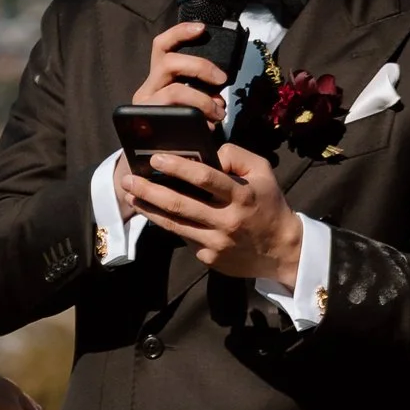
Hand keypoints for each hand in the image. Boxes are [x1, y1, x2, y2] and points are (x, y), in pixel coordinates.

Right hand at [111, 19, 229, 223]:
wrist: (147, 172)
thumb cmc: (175, 135)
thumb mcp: (186, 107)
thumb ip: (199, 93)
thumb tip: (222, 86)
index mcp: (157, 79)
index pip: (162, 45)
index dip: (180, 32)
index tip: (202, 28)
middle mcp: (147, 90)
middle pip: (169, 63)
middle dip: (200, 67)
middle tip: (222, 81)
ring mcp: (144, 110)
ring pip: (172, 91)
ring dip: (201, 98)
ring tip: (219, 112)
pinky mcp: (146, 129)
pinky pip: (172, 118)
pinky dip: (195, 119)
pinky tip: (209, 128)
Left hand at [121, 140, 303, 288]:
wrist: (280, 250)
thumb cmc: (268, 204)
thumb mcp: (262, 171)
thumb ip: (236, 155)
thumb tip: (208, 152)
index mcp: (241, 195)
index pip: (205, 178)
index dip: (178, 167)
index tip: (156, 158)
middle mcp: (227, 220)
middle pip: (180, 204)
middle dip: (150, 190)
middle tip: (128, 179)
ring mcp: (216, 242)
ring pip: (174, 224)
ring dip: (149, 209)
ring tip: (130, 195)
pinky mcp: (209, 257)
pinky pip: (183, 237)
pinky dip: (167, 224)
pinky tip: (153, 212)